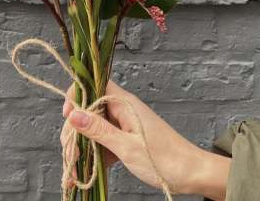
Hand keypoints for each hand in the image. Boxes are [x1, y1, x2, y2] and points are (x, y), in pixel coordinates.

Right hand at [61, 81, 229, 199]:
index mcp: (124, 103)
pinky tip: (84, 173)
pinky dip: (93, 156)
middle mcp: (122, 109)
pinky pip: (103, 142)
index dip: (77, 96)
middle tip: (70, 154)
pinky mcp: (125, 140)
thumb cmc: (164, 159)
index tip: (67, 116)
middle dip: (75, 130)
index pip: (94, 85)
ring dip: (82, 146)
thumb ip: (99, 130)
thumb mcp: (127, 146)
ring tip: (73, 170)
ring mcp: (124, 125)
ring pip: (94, 128)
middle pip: (89, 110)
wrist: (191, 174)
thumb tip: (73, 114)